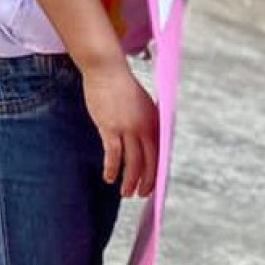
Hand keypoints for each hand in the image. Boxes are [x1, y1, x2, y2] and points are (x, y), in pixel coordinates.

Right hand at [83, 63, 159, 197]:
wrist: (106, 70)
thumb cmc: (121, 86)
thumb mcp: (141, 104)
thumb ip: (145, 122)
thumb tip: (146, 140)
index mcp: (153, 123)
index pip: (158, 155)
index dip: (156, 173)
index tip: (152, 185)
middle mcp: (144, 128)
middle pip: (148, 163)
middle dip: (145, 182)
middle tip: (140, 194)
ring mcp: (127, 128)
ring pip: (132, 162)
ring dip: (129, 181)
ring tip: (125, 192)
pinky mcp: (110, 127)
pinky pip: (113, 154)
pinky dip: (112, 168)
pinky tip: (109, 177)